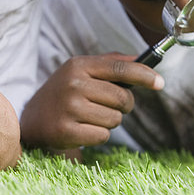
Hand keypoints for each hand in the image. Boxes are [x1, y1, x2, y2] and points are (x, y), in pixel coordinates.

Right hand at [20, 53, 163, 149]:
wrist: (33, 120)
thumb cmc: (64, 93)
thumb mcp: (81, 71)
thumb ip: (110, 63)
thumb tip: (143, 59)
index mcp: (78, 65)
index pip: (119, 68)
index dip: (144, 75)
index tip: (160, 83)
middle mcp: (73, 84)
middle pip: (122, 98)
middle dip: (122, 106)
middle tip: (106, 106)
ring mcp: (69, 108)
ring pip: (115, 119)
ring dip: (108, 122)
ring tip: (89, 117)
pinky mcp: (66, 131)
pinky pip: (103, 136)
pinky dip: (98, 135)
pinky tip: (82, 129)